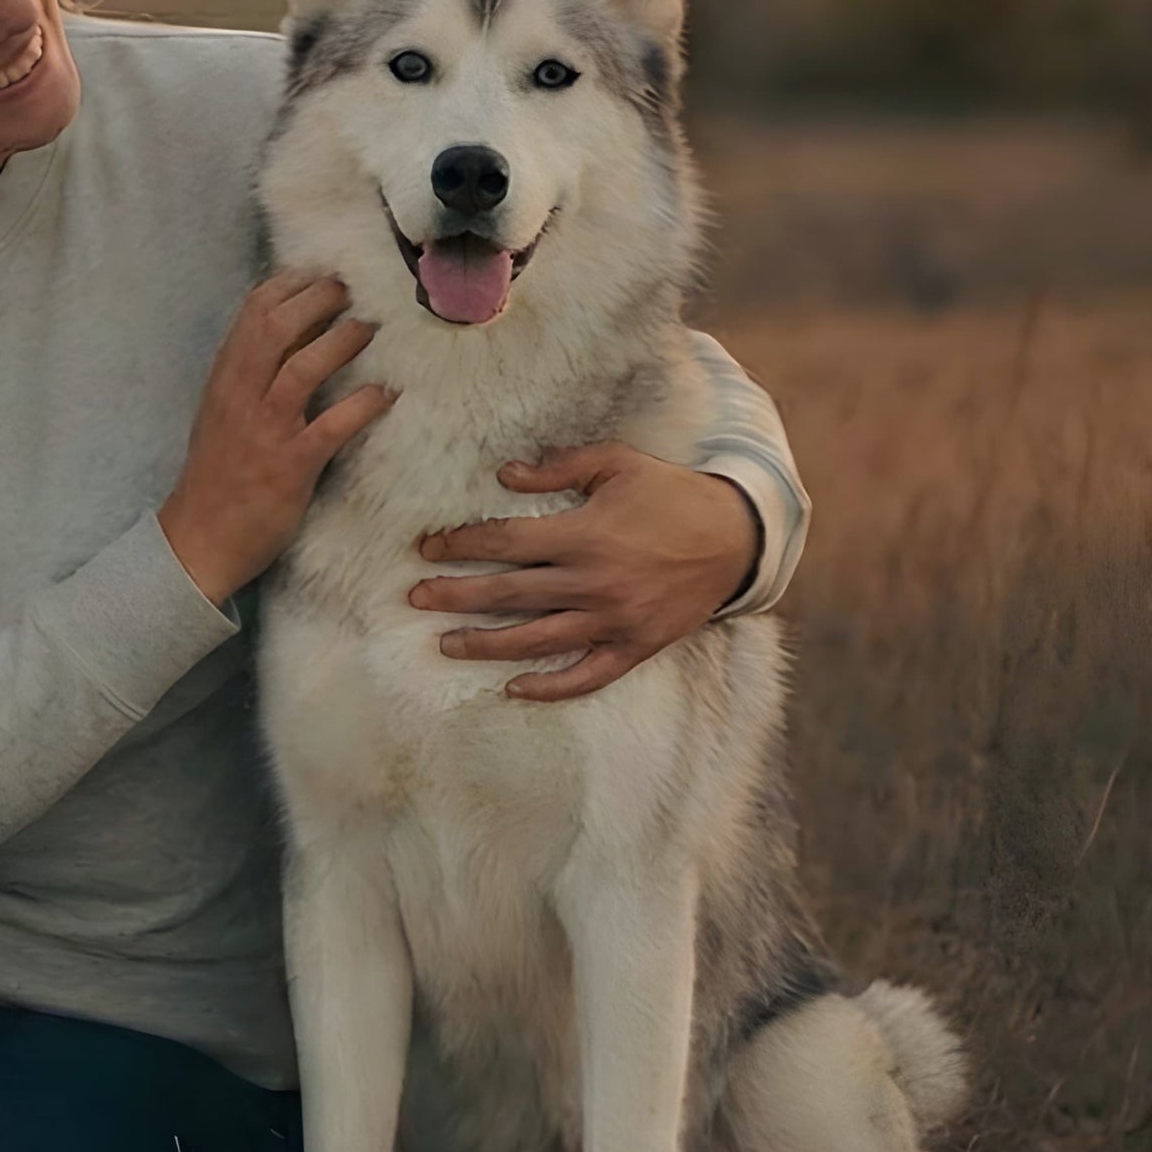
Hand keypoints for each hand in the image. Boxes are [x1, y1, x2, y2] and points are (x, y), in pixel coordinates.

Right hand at [158, 273, 394, 604]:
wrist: (200, 537)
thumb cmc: (215, 474)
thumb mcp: (221, 412)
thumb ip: (247, 374)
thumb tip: (287, 335)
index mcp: (225, 378)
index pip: (253, 312)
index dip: (290, 284)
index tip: (319, 273)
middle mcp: (242, 395)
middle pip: (279, 326)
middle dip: (318, 299)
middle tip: (350, 291)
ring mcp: (267, 429)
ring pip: (305, 367)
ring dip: (342, 341)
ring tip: (368, 329)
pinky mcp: (292, 465)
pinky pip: (333, 426)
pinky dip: (363, 404)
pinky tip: (385, 395)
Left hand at [406, 442, 761, 700]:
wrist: (736, 538)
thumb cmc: (672, 494)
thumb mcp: (618, 463)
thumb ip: (560, 468)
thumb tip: (507, 473)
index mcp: (585, 534)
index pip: (506, 542)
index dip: (461, 545)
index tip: (428, 549)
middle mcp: (594, 583)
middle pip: (509, 595)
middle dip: (456, 596)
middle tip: (415, 598)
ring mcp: (614, 621)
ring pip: (537, 640)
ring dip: (486, 645)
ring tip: (446, 645)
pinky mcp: (635, 647)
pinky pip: (587, 676)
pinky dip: (551, 687)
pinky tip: (515, 688)